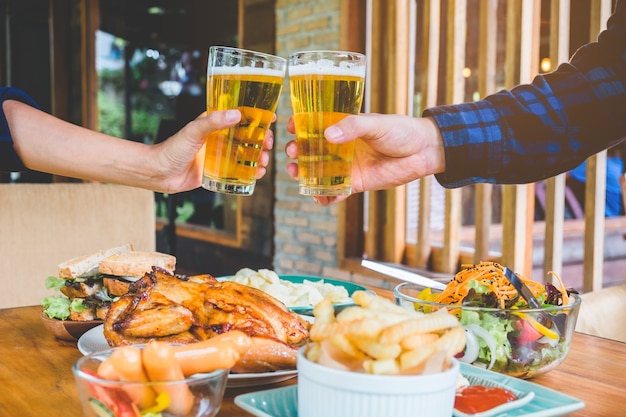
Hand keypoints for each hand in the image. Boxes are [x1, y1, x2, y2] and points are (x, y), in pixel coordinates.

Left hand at [154, 109, 274, 193]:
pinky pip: (239, 171)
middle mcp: (220, 138)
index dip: (257, 117)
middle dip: (262, 140)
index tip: (270, 118)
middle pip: (248, 137)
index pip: (240, 117)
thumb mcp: (194, 131)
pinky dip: (251, 172)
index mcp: (215, 124)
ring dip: (259, 157)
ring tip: (263, 161)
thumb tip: (236, 114)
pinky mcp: (219, 171)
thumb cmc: (172, 148)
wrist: (160, 173)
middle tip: (268, 144)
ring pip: (247, 154)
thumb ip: (213, 122)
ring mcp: (221, 155)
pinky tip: (257, 174)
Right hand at [285, 113, 444, 204]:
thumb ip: (352, 127)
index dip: (300, 126)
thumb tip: (328, 134)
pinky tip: (318, 197)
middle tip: (292, 153)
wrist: (423, 151)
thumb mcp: (375, 124)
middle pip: (311, 150)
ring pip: (319, 172)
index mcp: (343, 127)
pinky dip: (325, 196)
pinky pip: (335, 191)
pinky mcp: (356, 183)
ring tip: (296, 174)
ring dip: (304, 174)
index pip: (315, 125)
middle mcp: (341, 147)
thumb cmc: (401, 130)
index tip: (290, 127)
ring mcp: (347, 166)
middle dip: (297, 153)